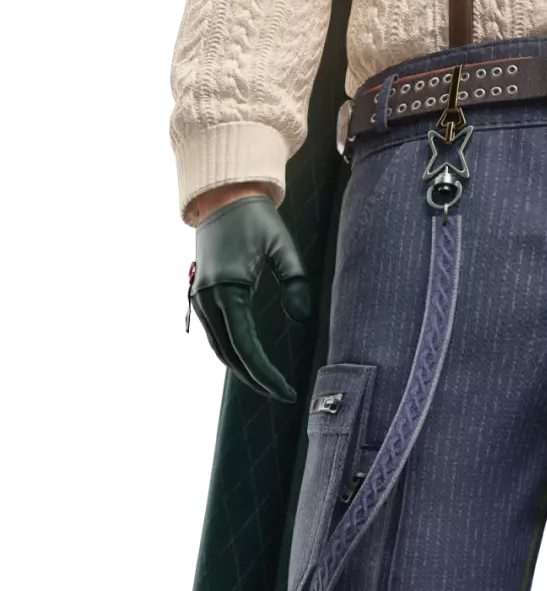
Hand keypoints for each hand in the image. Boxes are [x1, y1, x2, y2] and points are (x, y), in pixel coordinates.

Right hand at [188, 194, 308, 401]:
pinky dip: (231, 352)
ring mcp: (201, 298)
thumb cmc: (256, 219)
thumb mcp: (283, 246)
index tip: (286, 390)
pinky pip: (215, 333)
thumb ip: (296, 282)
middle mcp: (208, 298)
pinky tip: (249, 361)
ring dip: (242, 369)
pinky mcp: (202, 295)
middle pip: (230, 355)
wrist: (224, 196)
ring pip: (219, 347)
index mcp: (227, 289)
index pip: (246, 347)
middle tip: (283, 393)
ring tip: (269, 384)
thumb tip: (301, 318)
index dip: (265, 374)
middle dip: (256, 379)